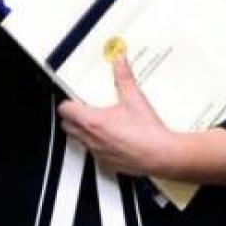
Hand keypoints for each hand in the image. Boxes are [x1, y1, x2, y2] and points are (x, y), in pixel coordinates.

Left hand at [57, 56, 175, 175]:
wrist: (160, 154)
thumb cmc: (147, 132)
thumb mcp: (134, 98)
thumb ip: (124, 76)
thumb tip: (120, 62)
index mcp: (93, 122)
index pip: (65, 110)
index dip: (68, 102)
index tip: (75, 97)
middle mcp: (91, 139)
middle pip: (66, 126)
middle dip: (72, 116)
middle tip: (84, 108)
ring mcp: (97, 152)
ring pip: (78, 140)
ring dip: (82, 130)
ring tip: (98, 121)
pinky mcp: (106, 163)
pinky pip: (92, 152)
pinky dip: (96, 143)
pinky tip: (111, 137)